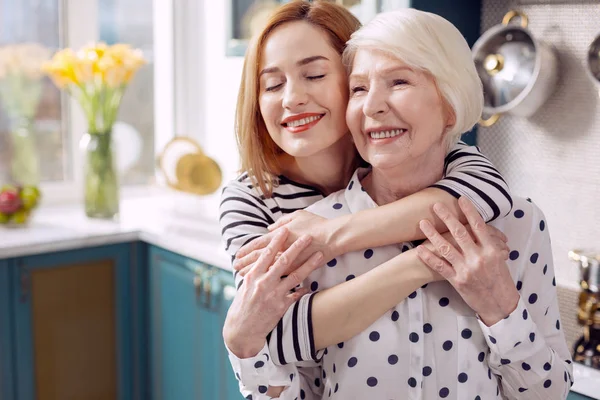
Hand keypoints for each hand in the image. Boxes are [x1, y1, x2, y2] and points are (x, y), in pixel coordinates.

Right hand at [223, 228, 323, 357]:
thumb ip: (253, 274)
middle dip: (297, 247)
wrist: (241, 332)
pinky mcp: (281, 307)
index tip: (285, 229)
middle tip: (308, 236)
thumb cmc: (241, 308)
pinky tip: (313, 283)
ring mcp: (273, 295)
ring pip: (295, 276)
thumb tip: (260, 261)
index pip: (266, 254)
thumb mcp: (244, 288)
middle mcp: (263, 283)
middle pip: (283, 261)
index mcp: (252, 276)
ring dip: (309, 264)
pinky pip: (297, 295)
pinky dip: (305, 289)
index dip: (276, 241)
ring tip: (321, 255)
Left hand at [234, 210, 336, 275]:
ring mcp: (288, 260)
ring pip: (266, 268)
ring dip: (253, 271)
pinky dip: (269, 277)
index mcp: (280, 234)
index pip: (259, 244)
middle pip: (259, 257)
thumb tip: (270, 228)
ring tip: (242, 274)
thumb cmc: (317, 224)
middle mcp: (281, 249)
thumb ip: (283, 222)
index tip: (238, 253)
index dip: (247, 249)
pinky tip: (261, 281)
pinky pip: (279, 275)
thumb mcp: (298, 215)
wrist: (334, 237)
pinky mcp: (296, 269)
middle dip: (246, 262)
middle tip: (235, 265)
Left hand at [416, 197, 518, 325]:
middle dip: (447, 217)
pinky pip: (440, 267)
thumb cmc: (501, 281)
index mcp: (492, 251)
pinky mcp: (457, 281)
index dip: (469, 211)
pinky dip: (429, 257)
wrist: (500, 305)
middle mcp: (479, 258)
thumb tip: (482, 229)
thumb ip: (490, 245)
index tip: (461, 199)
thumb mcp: (500, 260)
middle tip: (436, 205)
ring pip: (446, 248)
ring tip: (423, 223)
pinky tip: (419, 249)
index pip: (479, 226)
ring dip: (432, 234)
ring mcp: (467, 269)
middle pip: (460, 233)